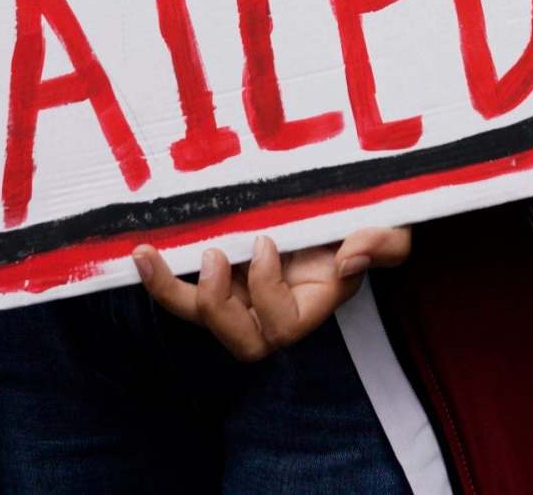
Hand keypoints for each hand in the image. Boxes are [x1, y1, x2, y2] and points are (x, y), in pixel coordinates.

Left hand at [133, 227, 411, 361]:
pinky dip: (159, 275)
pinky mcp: (220, 272)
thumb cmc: (366, 212)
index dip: (267, 291)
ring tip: (148, 253)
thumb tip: (349, 259)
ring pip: (201, 317)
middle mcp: (274, 309)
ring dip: (170, 292)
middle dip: (217, 307)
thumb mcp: (391, 223)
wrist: (337, 191)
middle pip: (240, 342)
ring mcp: (243, 293)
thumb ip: (383, 242)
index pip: (284, 325)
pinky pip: (183, 289)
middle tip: (213, 255)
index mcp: (314, 303)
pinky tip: (140, 250)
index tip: (265, 242)